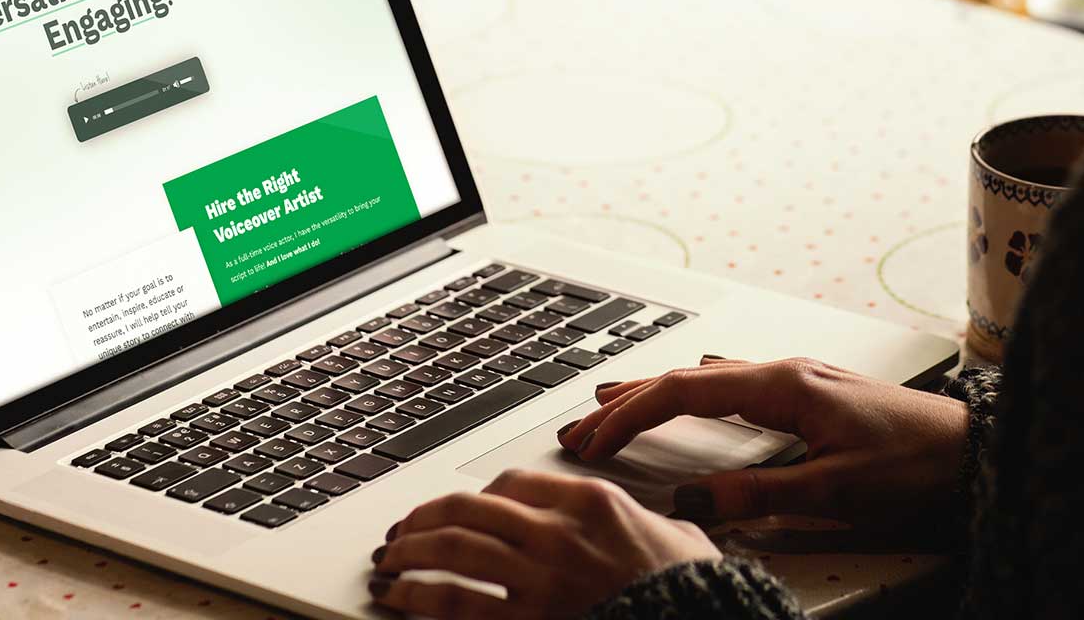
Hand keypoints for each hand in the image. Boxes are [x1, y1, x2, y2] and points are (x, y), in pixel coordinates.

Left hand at [369, 468, 718, 617]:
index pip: (514, 481)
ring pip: (452, 548)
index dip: (475, 495)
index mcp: (593, 503)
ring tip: (388, 561)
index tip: (458, 509)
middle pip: (469, 507)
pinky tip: (398, 597)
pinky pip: (455, 602)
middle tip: (403, 531)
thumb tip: (650, 520)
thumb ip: (648, 522)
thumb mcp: (679, 541)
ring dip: (409, 552)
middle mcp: (559, 532)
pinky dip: (417, 596)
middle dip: (425, 517)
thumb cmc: (694, 592)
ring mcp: (539, 578)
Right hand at [558, 356, 967, 530]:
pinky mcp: (811, 392)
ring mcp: (798, 378)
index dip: (630, 417)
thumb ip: (756, 497)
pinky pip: (733, 383)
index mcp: (782, 385)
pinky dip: (694, 393)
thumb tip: (687, 503)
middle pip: (686, 376)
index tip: (592, 441)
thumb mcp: (832, 492)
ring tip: (613, 404)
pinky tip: (693, 395)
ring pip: (708, 378)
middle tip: (579, 424)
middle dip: (626, 401)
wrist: (974, 448)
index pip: (683, 391)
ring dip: (656, 393)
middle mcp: (784, 371)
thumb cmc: (915, 463)